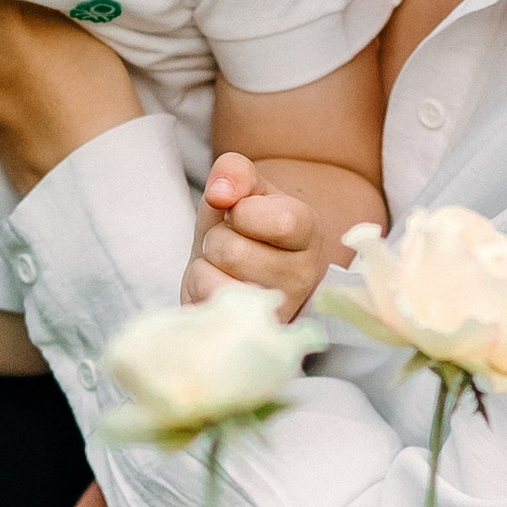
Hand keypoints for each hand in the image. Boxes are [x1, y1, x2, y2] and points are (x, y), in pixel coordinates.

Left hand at [185, 150, 325, 316]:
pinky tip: (217, 289)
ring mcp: (277, 311)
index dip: (243, 212)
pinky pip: (205, 308)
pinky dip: (198, 291)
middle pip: (234, 252)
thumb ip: (234, 171)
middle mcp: (302, 276)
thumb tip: (221, 192)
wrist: (238, 268)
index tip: (241, 213)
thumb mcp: (242, 189)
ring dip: (205, 267)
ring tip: (223, 267)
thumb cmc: (242, 226)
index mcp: (308, 232)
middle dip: (216, 240)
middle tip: (229, 244)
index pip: (282, 222)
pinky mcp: (248, 334)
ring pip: (215, 282)